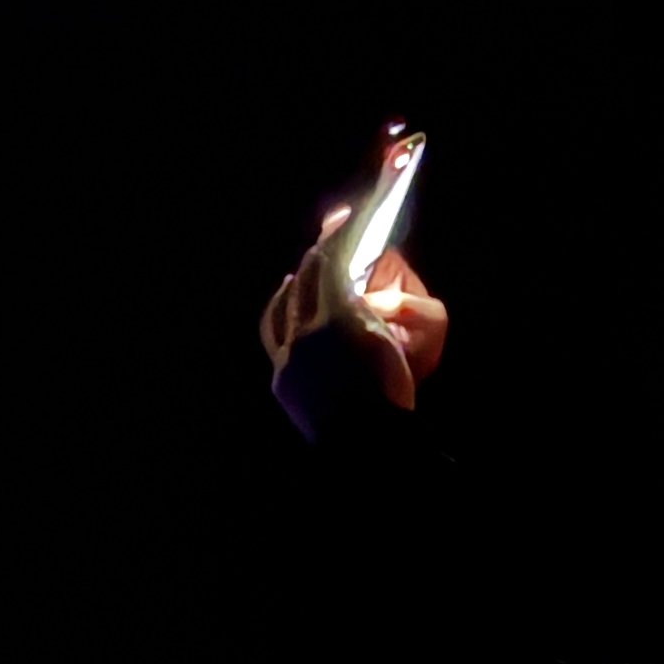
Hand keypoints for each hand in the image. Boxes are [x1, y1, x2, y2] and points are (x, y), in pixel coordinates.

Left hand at [260, 206, 448, 414]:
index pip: (331, 263)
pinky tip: (286, 316)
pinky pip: (275, 337)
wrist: (366, 442)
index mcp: (338, 315)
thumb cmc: (388, 392)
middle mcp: (307, 330)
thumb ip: (370, 310)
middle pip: (304, 281)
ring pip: (282, 308)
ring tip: (296, 277)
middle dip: (315, 258)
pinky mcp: (282, 379)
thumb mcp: (389, 342)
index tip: (342, 220)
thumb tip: (355, 295)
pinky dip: (281, 318)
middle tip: (325, 243)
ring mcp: (289, 356)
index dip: (336, 239)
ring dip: (292, 287)